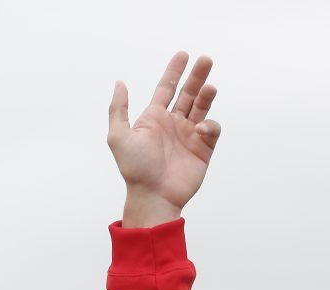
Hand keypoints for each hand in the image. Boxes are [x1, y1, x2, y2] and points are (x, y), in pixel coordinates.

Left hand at [108, 52, 220, 218]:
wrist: (153, 195)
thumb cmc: (134, 168)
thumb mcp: (118, 136)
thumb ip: (118, 109)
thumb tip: (120, 83)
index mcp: (154, 118)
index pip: (166, 88)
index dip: (174, 71)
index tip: (183, 55)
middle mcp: (172, 124)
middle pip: (188, 93)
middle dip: (197, 76)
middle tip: (206, 60)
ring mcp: (188, 135)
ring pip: (202, 107)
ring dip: (206, 94)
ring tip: (209, 87)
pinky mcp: (203, 149)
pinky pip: (211, 130)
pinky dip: (209, 126)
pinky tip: (201, 129)